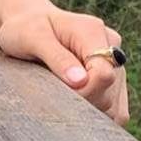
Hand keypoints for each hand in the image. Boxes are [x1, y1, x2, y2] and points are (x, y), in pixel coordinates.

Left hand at [0, 5, 129, 126]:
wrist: (27, 23)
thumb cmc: (24, 29)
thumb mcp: (32, 38)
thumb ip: (57, 58)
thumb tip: (81, 81)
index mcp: (92, 32)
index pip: (103, 74)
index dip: (81, 92)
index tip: (56, 91)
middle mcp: (111, 46)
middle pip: (109, 94)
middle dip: (81, 104)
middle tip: (52, 94)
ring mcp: (115, 64)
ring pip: (115, 107)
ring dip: (89, 113)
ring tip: (61, 97)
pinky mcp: (114, 78)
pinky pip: (116, 110)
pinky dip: (97, 117)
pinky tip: (75, 109)